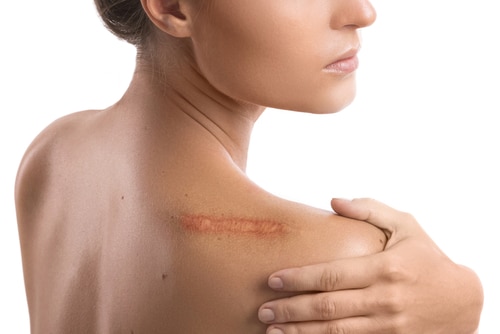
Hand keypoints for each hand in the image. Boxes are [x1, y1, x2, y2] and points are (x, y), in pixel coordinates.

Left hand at [258, 198, 482, 333]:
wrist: (463, 302)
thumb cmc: (427, 258)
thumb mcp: (406, 226)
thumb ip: (370, 210)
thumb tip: (333, 200)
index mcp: (385, 268)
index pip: (332, 275)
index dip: (299, 278)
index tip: (273, 280)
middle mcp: (385, 300)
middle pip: (328, 307)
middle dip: (291, 310)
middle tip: (264, 310)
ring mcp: (389, 327)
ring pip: (336, 333)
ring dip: (300, 333)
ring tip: (271, 331)